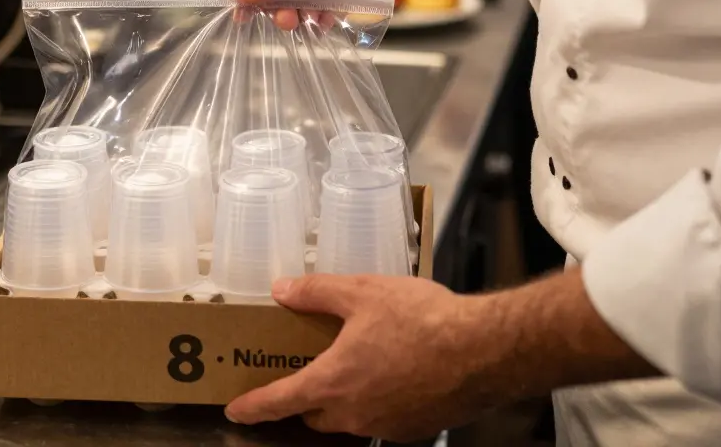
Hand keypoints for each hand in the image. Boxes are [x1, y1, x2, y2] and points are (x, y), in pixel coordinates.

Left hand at [224, 274, 497, 441]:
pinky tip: (394, 373)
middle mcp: (354, 413)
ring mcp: (385, 426)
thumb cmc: (423, 320)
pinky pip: (381, 420)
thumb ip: (316, 293)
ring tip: (357, 365)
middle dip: (305, 398)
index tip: (235, 410)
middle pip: (314, 415)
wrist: (485, 351)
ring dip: (344, 399)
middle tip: (308, 371)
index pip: (279, 402)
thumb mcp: (362, 292)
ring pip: (349, 419)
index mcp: (333, 382)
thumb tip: (282, 291)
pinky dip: (377, 401)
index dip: (253, 407)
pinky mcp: (414, 429)